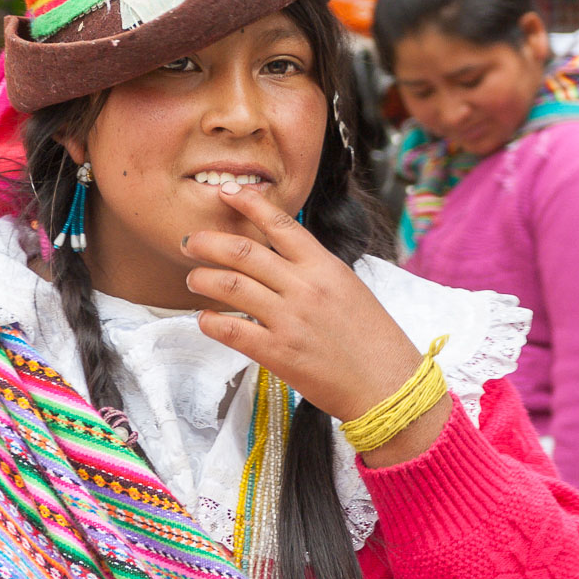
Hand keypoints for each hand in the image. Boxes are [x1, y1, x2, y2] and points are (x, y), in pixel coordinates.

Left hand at [183, 183, 450, 461]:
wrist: (389, 386)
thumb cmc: (372, 339)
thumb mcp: (348, 287)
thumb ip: (313, 268)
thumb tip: (277, 254)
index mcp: (324, 266)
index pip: (279, 223)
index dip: (248, 203)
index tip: (227, 192)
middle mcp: (304, 287)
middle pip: (243, 251)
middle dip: (208, 242)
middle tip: (190, 241)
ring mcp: (289, 319)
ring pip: (231, 286)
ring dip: (203, 278)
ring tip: (193, 278)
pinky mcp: (278, 353)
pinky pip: (232, 330)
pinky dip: (211, 321)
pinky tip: (204, 318)